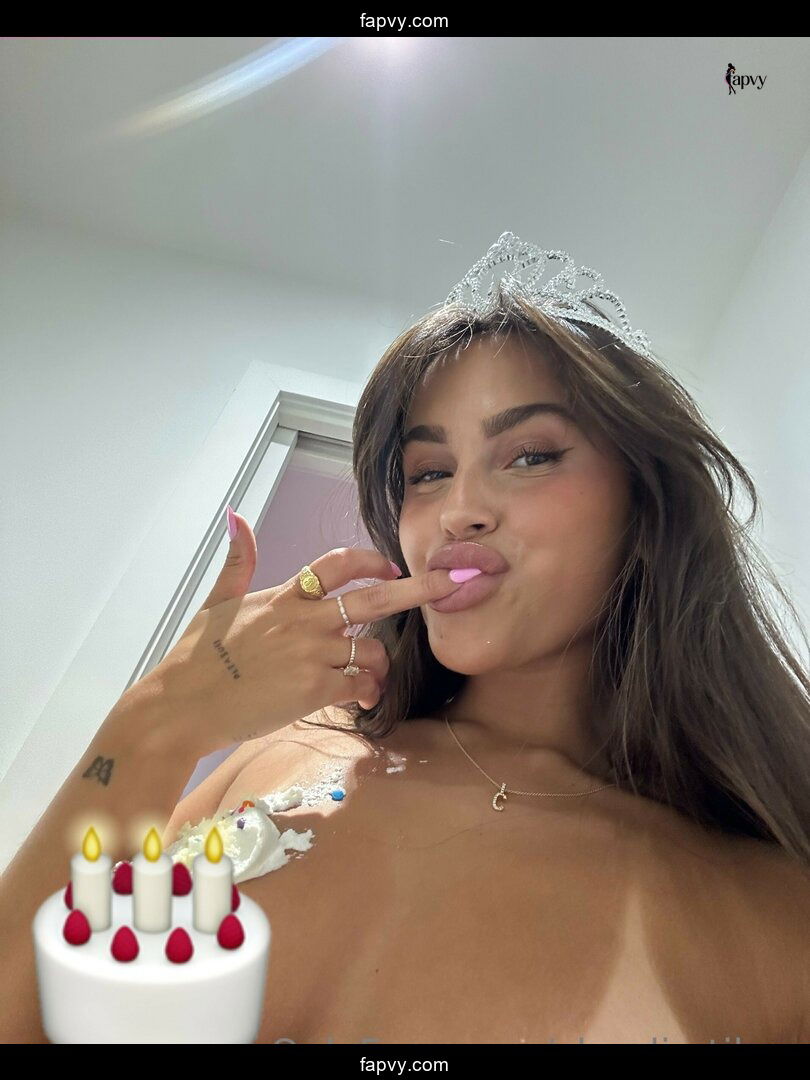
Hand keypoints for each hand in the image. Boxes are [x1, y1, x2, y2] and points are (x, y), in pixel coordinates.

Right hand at [143, 509, 463, 753]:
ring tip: (369, 676)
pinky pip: (358, 684)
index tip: (390, 567)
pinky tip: (359, 697)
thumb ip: (238, 562)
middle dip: (419, 589)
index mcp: (282, 595)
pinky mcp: (313, 690)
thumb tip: (237, 517)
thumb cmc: (196, 656)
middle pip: (373, 599)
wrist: (182, 705)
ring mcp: (311, 655)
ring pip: (371, 650)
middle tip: (452, 583)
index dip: (369, 561)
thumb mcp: (217, 602)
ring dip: (379, 661)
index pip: (336, 564)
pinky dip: (366, 690)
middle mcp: (303, 620)